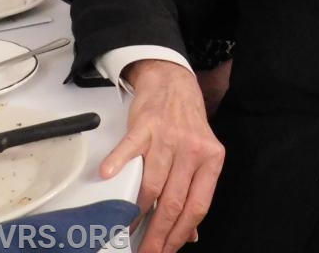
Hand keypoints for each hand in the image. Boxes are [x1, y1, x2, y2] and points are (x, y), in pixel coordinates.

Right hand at [99, 60, 224, 252]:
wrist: (174, 82)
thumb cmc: (187, 122)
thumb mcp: (202, 154)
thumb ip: (197, 190)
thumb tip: (192, 233)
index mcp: (210, 159)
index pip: (197, 206)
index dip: (180, 234)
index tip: (166, 251)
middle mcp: (192, 149)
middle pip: (173, 202)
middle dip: (157, 235)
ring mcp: (168, 136)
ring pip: (152, 184)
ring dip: (136, 214)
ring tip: (125, 232)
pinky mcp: (146, 125)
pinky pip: (131, 148)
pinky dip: (118, 163)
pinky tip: (108, 178)